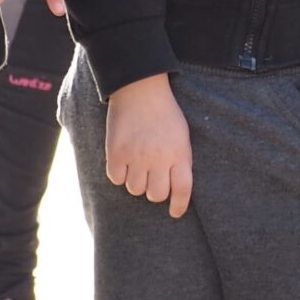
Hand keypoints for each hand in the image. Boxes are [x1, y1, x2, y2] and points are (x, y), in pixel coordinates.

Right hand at [104, 73, 192, 214]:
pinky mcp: (117, 152)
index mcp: (179, 153)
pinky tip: (123, 160)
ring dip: (136, 182)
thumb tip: (176, 189)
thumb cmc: (165, 113)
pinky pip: (116, 178)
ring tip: (137, 165)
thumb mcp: (182, 135)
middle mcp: (159, 158)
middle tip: (152, 178)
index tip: (175, 212)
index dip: (179, 206)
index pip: (182, 190)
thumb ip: (180, 161)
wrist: (140, 87)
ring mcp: (137, 155)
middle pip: (156, 195)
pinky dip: (119, 173)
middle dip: (154, 191)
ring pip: (135, 189)